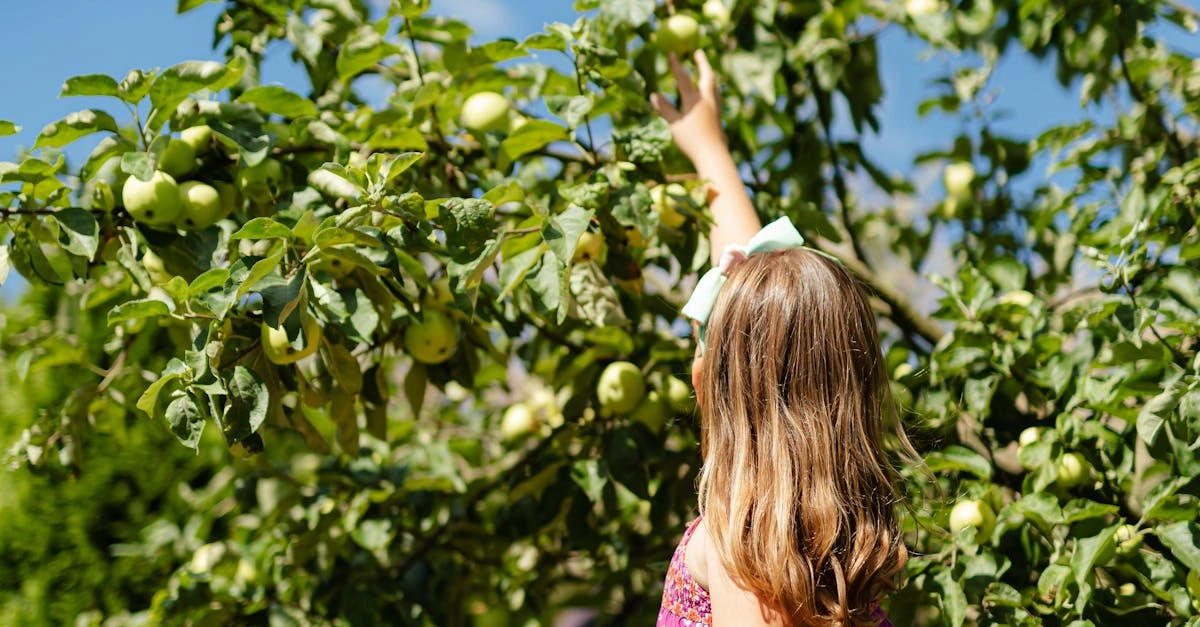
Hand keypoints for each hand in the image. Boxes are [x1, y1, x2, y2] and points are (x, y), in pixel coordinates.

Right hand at [650, 50, 724, 164]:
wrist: (713, 155)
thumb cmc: (691, 142)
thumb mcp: (673, 125)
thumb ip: (665, 109)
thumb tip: (654, 95)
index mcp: (694, 101)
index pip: (684, 78)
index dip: (676, 66)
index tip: (672, 53)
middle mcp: (707, 101)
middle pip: (707, 76)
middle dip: (702, 63)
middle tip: (698, 52)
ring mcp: (715, 108)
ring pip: (714, 86)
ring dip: (708, 75)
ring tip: (705, 71)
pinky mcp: (718, 117)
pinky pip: (715, 96)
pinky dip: (710, 89)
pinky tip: (708, 95)